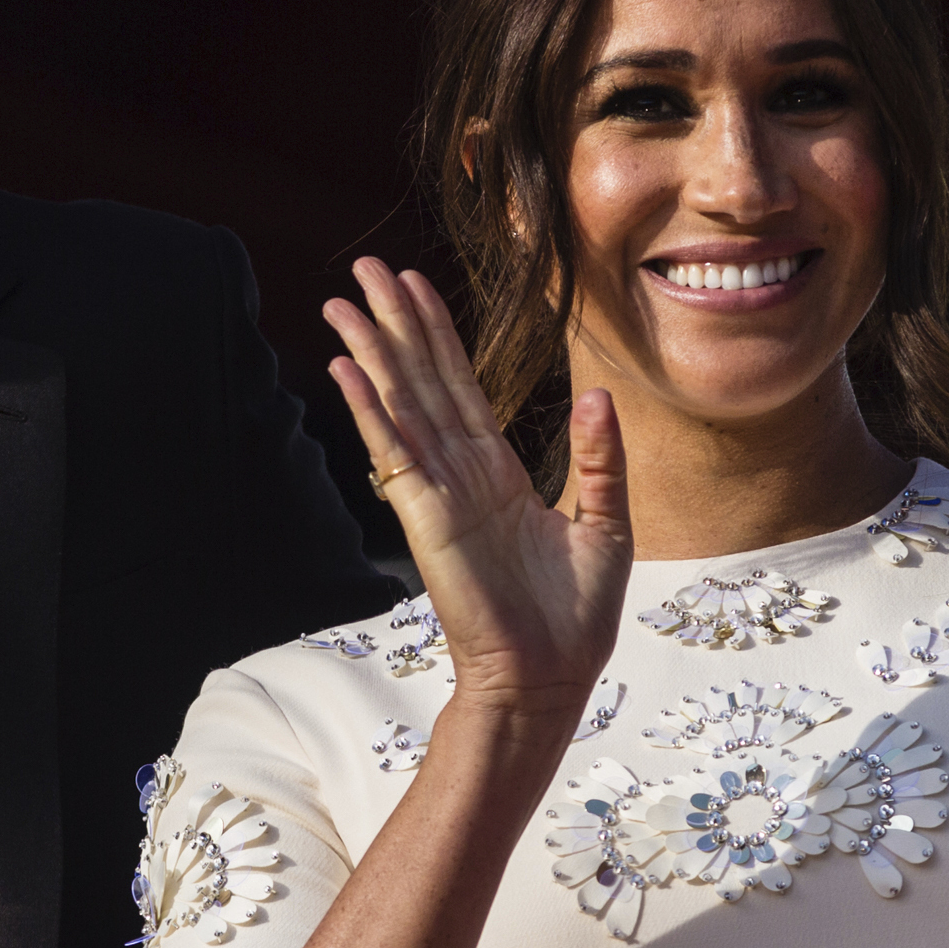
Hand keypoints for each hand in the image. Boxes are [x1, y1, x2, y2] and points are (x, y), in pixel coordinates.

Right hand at [324, 259, 631, 731]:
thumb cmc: (575, 619)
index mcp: (497, 473)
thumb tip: (596, 395)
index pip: (461, 386)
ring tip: (342, 302)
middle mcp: (461, 474)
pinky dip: (370, 408)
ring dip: (371, 351)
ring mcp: (439, 494)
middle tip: (364, 268)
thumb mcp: (606, 524)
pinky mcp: (428, 518)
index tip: (415, 285)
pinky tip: (347, 368)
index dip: (438, 334)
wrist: (551, 679)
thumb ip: (600, 459)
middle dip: (394, 322)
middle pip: (420, 380)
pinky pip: (395, 450)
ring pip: (401, 404)